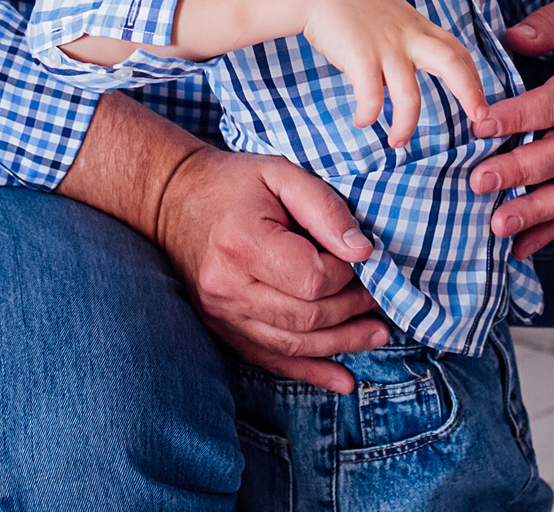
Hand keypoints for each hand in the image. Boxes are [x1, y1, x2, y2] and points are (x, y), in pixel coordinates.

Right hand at [152, 144, 388, 393]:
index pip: (311, 279)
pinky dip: (310, 372)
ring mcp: (221, 314)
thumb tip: (363, 251)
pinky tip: (343, 379)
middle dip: (352, 309)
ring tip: (377, 332)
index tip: (362, 257)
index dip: (346, 274)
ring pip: (293, 346)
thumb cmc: (235, 183)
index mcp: (241, 243)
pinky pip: (271, 359)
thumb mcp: (282, 173)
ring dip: (342, 344)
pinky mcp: (222, 329)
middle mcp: (227, 287)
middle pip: (306, 317)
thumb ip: (324, 208)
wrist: (175, 200)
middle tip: (378, 293)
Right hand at [300, 0, 491, 146]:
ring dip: (406, 124)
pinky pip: (371, 97)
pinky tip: (362, 120)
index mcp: (417, 27)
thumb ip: (404, 41)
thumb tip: (402, 79)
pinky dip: (368, 115)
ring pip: (409, 95)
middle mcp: (408, 36)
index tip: (480, 102)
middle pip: (452, 63)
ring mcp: (385, 46)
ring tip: (397, 142)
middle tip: (479, 119)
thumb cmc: (350, 4)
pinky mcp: (360, 56)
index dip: (473, 78)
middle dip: (470, 92)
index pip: (457, 51)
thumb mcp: (390, 15)